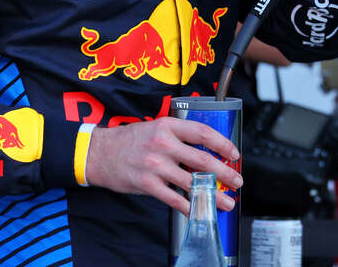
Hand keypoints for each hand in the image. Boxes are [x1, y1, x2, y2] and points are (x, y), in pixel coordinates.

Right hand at [84, 117, 242, 214]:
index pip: (203, 132)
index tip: (234, 154)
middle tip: (237, 180)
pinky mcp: (147, 184)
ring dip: (213, 194)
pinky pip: (174, 199)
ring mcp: (155, 166)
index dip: (223, 144)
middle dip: (225, 172)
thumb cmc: (131, 140)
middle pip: (202, 159)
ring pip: (192, 182)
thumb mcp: (156, 127)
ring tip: (226, 201)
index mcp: (168, 126)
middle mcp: (163, 144)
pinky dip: (190, 207)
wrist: (99, 153)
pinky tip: (200, 210)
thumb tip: (207, 150)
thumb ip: (179, 136)